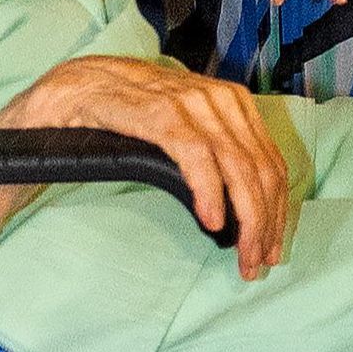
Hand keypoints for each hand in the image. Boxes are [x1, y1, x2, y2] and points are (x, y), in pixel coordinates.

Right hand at [0, 48, 292, 278]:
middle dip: (264, 223)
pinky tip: (212, 220)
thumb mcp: (185, 135)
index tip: (270, 249)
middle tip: (256, 263)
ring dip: (245, 217)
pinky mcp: (160, 111)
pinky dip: (209, 190)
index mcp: (233, 103)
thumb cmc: (132, 116)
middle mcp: (219, 98)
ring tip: (240, 253)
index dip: (277, 211)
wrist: (75, 88)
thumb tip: (242, 212)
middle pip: (261, 169)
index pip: (271, 163)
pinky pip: (197, 155)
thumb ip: (215, 160)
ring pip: (237, 165)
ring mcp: (191, 101)